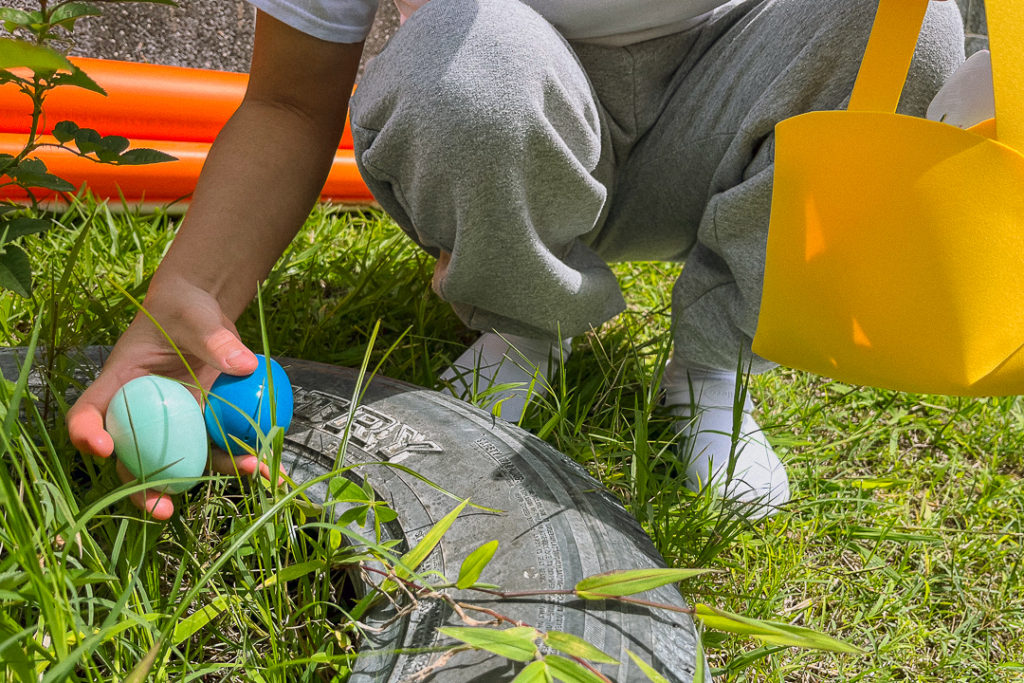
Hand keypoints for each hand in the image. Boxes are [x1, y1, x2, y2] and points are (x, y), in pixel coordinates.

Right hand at [66, 275, 272, 519]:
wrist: (207, 315)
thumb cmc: (186, 309)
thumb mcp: (197, 316)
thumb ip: (214, 338)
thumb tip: (243, 365)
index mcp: (119, 383)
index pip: (88, 412)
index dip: (88, 433)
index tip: (102, 448)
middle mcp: (141, 413)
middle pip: (132, 458)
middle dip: (144, 490)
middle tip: (162, 509)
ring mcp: (174, 423)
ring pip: (182, 461)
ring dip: (211, 475)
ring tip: (250, 471)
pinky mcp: (204, 425)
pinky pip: (219, 448)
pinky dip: (243, 459)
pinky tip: (271, 470)